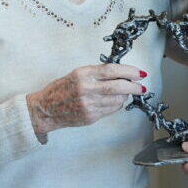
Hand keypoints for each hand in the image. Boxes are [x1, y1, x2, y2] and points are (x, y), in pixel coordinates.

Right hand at [26, 64, 145, 140]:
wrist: (45, 110)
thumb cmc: (60, 90)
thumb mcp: (76, 74)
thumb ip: (96, 73)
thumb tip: (120, 73)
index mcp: (82, 74)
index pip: (111, 70)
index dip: (128, 71)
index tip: (139, 73)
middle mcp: (86, 89)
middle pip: (117, 86)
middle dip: (133, 87)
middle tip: (142, 86)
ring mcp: (89, 105)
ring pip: (117, 100)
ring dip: (125, 96)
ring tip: (125, 93)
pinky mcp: (90, 117)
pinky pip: (111, 110)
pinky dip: (117, 105)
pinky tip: (115, 101)